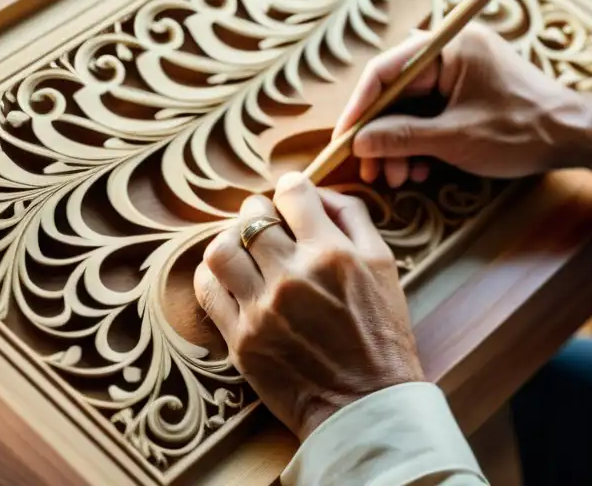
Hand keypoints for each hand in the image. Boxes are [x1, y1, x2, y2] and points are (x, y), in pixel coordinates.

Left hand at [193, 172, 422, 441]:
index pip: (292, 191)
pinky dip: (213, 275)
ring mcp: (262, 309)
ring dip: (230, 240)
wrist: (365, 402)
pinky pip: (207, 290)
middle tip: (267, 224)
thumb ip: (353, 216)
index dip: (291, 189)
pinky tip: (230, 278)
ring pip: (220, 249)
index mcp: (331, 253)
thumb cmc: (381, 331)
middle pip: (251, 216)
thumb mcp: (384, 263)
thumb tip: (318, 191)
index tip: (292, 200)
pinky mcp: (241, 339)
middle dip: (259, 212)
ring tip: (244, 249)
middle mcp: (292, 276)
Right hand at [333, 23, 591, 186]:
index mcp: (449, 47)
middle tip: (371, 168)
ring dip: (400, 143)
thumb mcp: (455, 139)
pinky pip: (431, 113)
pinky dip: (420, 141)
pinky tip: (419, 169)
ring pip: (411, 107)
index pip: (386, 70)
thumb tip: (359, 141)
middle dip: (381, 133)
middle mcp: (451, 52)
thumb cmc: (522, 131)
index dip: (359, 107)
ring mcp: (460, 72)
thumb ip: (402, 137)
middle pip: (396, 91)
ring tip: (398, 177)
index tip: (344, 139)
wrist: (575, 138)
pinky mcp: (467, 92)